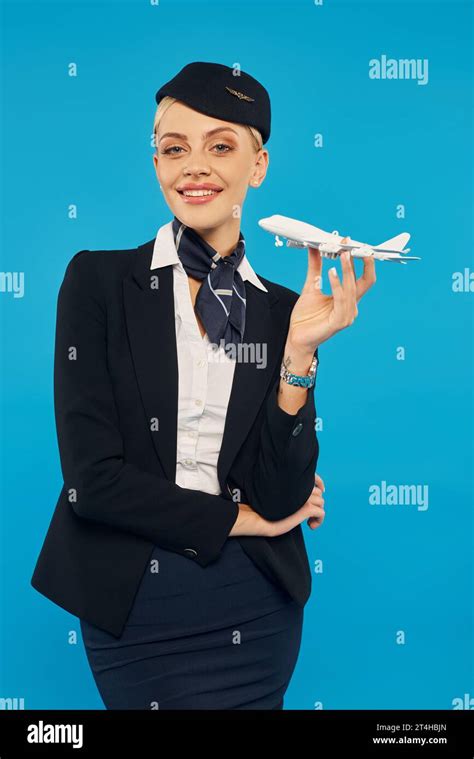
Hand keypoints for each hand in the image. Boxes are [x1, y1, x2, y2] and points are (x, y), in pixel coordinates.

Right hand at [230, 472, 326, 537]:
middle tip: (309, 513)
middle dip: (316, 503)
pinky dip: (319, 520)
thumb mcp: (280, 497)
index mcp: (293, 482)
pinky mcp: (306, 508)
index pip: (314, 477)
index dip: (319, 483)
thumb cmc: (265, 510)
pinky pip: (321, 513)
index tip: (321, 490)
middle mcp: (300, 487)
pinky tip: (311, 526)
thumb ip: (290, 493)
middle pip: (319, 493)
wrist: (259, 518)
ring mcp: (304, 497)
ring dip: (317, 512)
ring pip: (321, 502)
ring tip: (309, 521)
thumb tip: (304, 496)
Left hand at [286, 238, 375, 355]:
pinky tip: (331, 272)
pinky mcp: (339, 322)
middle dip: (361, 261)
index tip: (349, 242)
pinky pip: (341, 300)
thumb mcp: (311, 286)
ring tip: (341, 254)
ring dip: (348, 270)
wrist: (296, 337)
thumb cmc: (305, 316)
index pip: (361, 276)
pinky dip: (337, 285)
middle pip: (365, 280)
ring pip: (352, 288)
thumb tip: (315, 248)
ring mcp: (347, 315)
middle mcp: (351, 306)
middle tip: (352, 245)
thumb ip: (315, 268)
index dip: (359, 259)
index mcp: (347, 298)